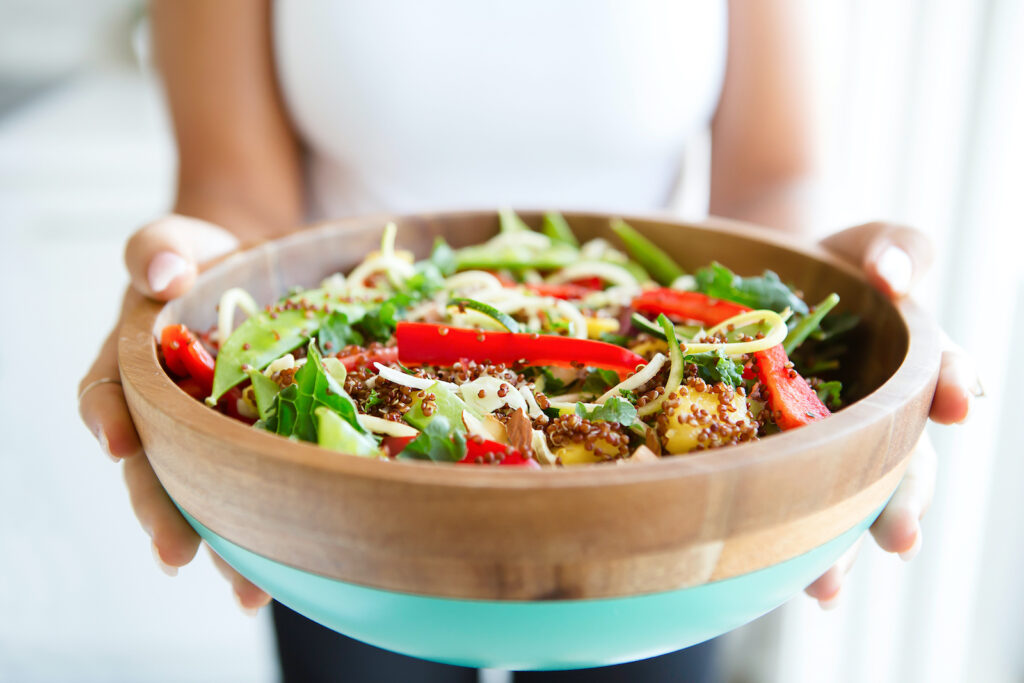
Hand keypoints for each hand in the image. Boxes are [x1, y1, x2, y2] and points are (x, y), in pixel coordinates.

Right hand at [78, 215, 271, 612]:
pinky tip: (286, 570)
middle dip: (162, 511)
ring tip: (244, 588)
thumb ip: (159, 247)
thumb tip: (161, 272)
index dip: (108, 419)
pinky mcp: (260, 444)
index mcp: (132, 364)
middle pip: (153, 467)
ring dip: (220, 542)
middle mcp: (165, 411)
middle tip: (178, 553)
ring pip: (207, 493)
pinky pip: (260, 486)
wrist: (261, 273)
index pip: (107, 393)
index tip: (120, 442)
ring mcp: (211, 434)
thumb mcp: (181, 242)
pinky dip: (270, 526)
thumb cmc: (210, 260)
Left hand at [802, 222, 981, 607]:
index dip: (956, 385)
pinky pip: (803, 501)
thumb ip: (896, 250)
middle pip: (905, 461)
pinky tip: (800, 584)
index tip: (958, 402)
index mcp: (914, 363)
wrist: (774, 283)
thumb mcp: (870, 243)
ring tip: (828, 585)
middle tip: (901, 536)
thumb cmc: (834, 262)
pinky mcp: (793, 456)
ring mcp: (840, 440)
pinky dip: (805, 545)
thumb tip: (892, 280)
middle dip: (905, 498)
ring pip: (853, 498)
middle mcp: (886, 413)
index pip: (944, 374)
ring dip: (846, 543)